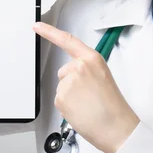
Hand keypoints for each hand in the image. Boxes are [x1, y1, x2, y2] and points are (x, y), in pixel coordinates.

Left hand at [32, 22, 139, 152]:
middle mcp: (78, 66)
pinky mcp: (61, 96)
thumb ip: (87, 69)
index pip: (67, 40)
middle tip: (88, 96)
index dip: (49, 32)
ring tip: (87, 105)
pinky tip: (80, 111)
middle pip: (64, 71)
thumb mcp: (103, 76)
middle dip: (71, 83)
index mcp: (92, 58)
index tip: (37, 26)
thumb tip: (72, 74)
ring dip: (70, 96)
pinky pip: (59, 99)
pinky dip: (67, 107)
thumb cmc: (112, 106)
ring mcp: (68, 81)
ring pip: (61, 87)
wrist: (115, 126)